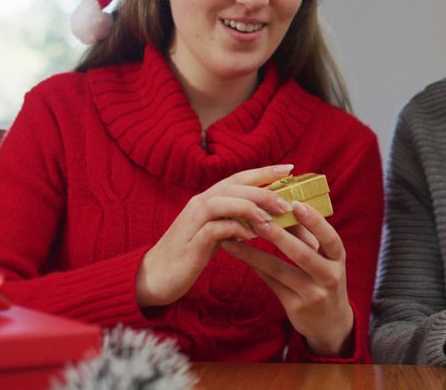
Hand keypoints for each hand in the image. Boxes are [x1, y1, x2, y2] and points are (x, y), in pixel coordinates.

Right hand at [135, 164, 293, 307]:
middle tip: (286, 203)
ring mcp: (194, 221)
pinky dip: (236, 229)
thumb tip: (263, 216)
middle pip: (234, 185)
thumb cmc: (190, 254)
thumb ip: (233, 221)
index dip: (264, 172)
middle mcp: (200, 203)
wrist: (155, 276)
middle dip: (263, 190)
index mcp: (208, 199)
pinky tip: (251, 237)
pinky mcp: (192, 242)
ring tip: (272, 218)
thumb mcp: (215, 233)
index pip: (239, 178)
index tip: (289, 168)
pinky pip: (216, 228)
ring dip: (250, 207)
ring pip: (224, 201)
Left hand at [221, 201, 353, 355]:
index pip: (330, 238)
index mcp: (339, 259)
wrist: (331, 323)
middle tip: (258, 218)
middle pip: (302, 254)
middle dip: (279, 235)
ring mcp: (312, 294)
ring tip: (237, 235)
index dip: (314, 221)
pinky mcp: (295, 307)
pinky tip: (240, 253)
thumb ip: (308, 237)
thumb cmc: (325, 279)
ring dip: (256, 251)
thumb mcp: (326, 259)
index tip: (295, 204)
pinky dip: (255, 265)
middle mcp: (329, 277)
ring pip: (280, 270)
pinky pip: (271, 282)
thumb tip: (282, 207)